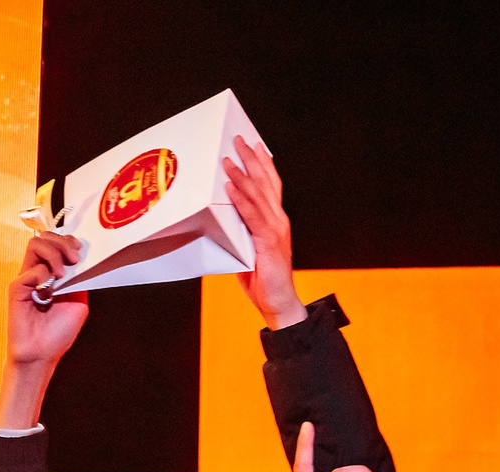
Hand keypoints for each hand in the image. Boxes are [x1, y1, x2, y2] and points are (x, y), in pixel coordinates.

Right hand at [0, 234, 88, 430]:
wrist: (42, 354)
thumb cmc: (57, 333)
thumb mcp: (78, 302)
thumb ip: (79, 279)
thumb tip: (81, 259)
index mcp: (50, 274)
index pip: (55, 242)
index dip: (68, 240)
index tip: (80, 251)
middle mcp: (36, 272)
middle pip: (45, 238)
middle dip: (63, 242)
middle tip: (74, 259)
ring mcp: (25, 278)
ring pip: (35, 244)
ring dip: (54, 254)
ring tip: (62, 274)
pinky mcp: (16, 288)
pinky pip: (32, 270)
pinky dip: (44, 277)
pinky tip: (49, 293)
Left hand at [223, 137, 305, 328]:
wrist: (279, 303)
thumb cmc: (263, 279)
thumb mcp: (248, 248)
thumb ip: (240, 230)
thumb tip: (220, 216)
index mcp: (276, 221)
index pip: (271, 185)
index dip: (263, 164)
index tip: (254, 145)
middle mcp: (278, 220)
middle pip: (266, 182)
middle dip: (251, 160)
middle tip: (238, 141)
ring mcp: (275, 230)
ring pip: (258, 195)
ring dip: (241, 175)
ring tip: (227, 160)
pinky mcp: (268, 242)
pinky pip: (252, 216)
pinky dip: (240, 199)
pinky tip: (230, 187)